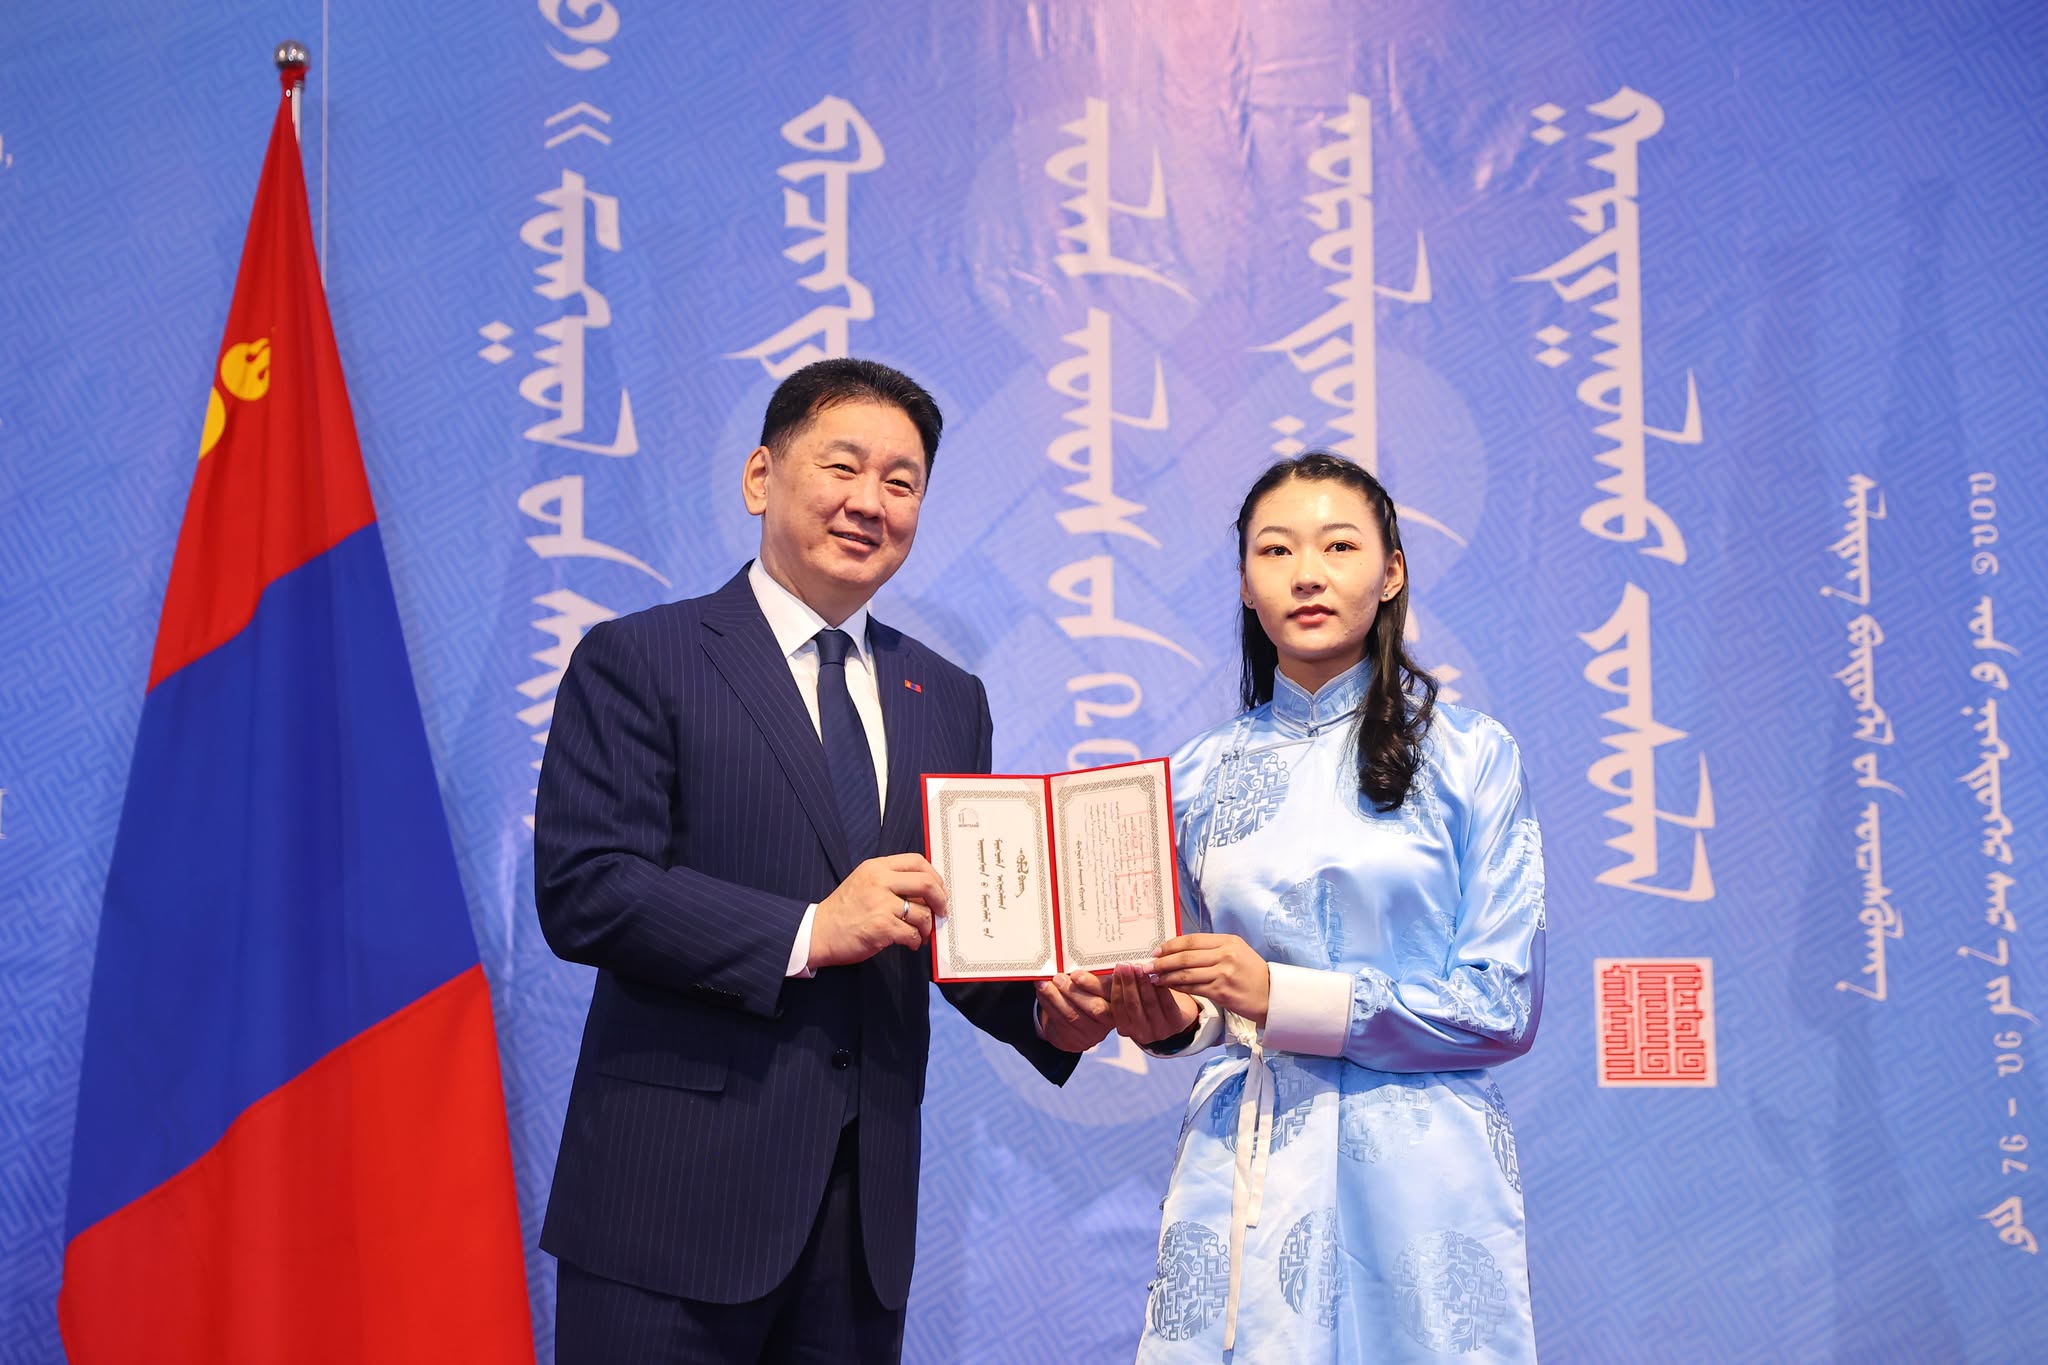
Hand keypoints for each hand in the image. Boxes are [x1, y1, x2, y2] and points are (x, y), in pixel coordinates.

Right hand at [809, 854, 944, 967]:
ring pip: (922, 913)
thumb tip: (927, 890)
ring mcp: (880, 904)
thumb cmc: (843, 910)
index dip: (934, 876)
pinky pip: (911, 934)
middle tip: (941, 911)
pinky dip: (915, 941)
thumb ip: (891, 880)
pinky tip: (910, 943)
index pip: (917, 861)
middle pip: (926, 883)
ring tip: (921, 934)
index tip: (939, 889)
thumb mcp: (864, 882)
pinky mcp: (881, 927)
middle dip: (940, 900)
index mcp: (876, 868)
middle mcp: (879, 882)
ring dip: (927, 927)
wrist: (819, 932)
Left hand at [1035, 970, 1112, 1052]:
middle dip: (1073, 991)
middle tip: (1058, 978)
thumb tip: (1070, 959)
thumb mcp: (1092, 981)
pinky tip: (1042, 993)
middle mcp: (1109, 1018)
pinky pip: (1060, 1022)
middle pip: (1095, 1007)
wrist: (1075, 1021)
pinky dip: (1048, 1005)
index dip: (1094, 984)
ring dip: (1055, 997)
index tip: (1076, 975)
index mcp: (1117, 999)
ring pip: (1073, 1015)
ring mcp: (1093, 1032)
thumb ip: (1089, 973)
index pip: (1110, 992)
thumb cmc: (1085, 992)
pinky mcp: (1076, 1040)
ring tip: (1044, 984)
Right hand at [1108, 962, 1199, 1044]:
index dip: (1117, 986)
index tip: (1118, 968)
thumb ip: (1124, 991)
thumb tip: (1116, 970)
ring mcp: (1159, 1031)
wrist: (1177, 1017)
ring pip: (1149, 1003)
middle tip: (1127, 965)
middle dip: (1129, 982)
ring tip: (1141, 967)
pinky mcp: (1176, 1024)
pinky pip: (1167, 1003)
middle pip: (1132, 1004)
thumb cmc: (1151, 1005)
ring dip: (1144, 982)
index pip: (1118, 1006)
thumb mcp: (1134, 1003)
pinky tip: (1158, 975)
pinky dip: (1161, 987)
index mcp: (1125, 1029)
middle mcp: (1141, 1034)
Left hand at [1151, 934, 1270, 1025]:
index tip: (1156, 951)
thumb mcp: (1236, 953)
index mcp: (1228, 941)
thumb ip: (1212, 949)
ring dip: (1165, 975)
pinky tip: (1167, 987)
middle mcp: (1225, 954)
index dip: (1170, 946)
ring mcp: (1224, 973)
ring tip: (1152, 978)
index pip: (1192, 940)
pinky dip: (1176, 987)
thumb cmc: (1251, 974)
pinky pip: (1193, 987)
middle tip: (1147, 966)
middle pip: (1185, 956)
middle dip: (1162, 961)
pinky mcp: (1222, 991)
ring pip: (1186, 972)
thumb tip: (1181, 950)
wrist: (1272, 996)